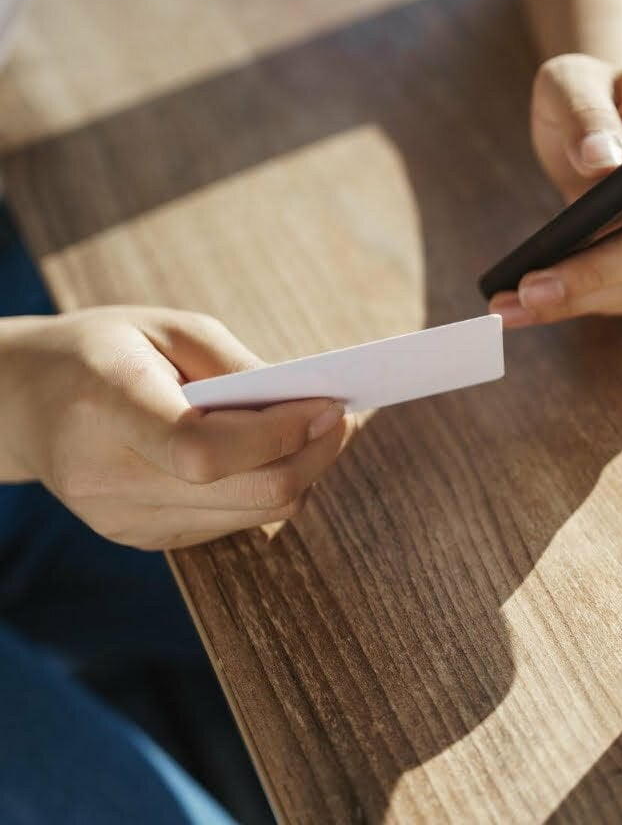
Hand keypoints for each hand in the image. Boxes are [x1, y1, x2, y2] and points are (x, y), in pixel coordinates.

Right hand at [0, 307, 349, 549]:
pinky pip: (234, 522)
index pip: (202, 451)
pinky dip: (266, 488)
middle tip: (343, 417)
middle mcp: (108, 479)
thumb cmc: (105, 351)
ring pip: (252, 515)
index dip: (280, 435)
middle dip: (313, 455)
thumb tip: (313, 405)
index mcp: (106, 410)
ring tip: (313, 430)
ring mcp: (122, 519)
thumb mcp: (169, 330)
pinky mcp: (142, 538)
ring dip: (301, 473)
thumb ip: (241, 368)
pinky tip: (266, 454)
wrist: (21, 402)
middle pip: (245, 493)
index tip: (330, 405)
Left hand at [490, 54, 621, 325]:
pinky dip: (598, 302)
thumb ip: (585, 111)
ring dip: (592, 295)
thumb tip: (600, 158)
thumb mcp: (572, 82)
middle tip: (534, 286)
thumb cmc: (594, 96)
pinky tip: (543, 304)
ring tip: (515, 304)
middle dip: (609, 264)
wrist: (608, 127)